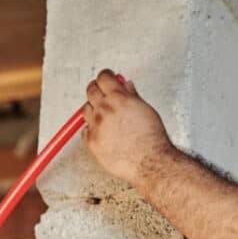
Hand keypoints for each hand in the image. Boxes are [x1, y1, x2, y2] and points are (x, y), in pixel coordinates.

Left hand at [82, 69, 172, 187]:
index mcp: (119, 98)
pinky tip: (103, 132)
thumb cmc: (152, 139)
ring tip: (104, 116)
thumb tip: (126, 86)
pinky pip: (85, 130)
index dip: (106, 76)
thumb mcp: (146, 110)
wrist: (150, 162)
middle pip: (91, 90)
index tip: (108, 77)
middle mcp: (104, 109)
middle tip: (102, 93)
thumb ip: (132, 96)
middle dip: (97, 89)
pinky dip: (92, 129)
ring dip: (93, 109)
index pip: (104, 77)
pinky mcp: (92, 141)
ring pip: (86, 109)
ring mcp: (96, 125)